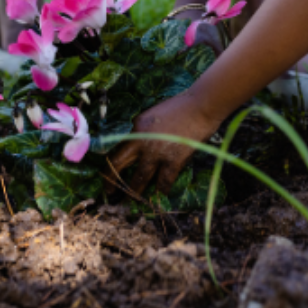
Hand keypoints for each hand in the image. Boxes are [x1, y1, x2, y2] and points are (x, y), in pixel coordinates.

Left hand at [106, 93, 221, 196]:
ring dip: (135, 192)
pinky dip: (162, 189)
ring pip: (140, 178)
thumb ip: (144, 130)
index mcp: (135, 127)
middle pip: (119, 165)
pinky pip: (164, 181)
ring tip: (133, 201)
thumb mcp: (154, 114)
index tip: (107, 174)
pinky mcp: (173, 160)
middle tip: (109, 193)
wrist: (201, 106)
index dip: (110, 164)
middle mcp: (141, 141)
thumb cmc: (181, 106)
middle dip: (112, 181)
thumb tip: (139, 145)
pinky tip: (161, 193)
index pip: (117, 148)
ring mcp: (156, 152)